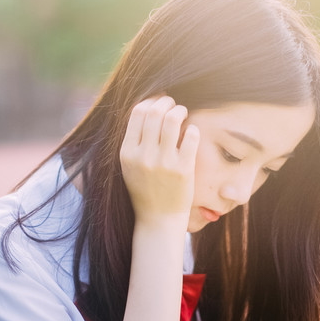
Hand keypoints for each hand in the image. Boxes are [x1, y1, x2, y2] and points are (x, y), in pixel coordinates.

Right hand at [120, 96, 199, 227]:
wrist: (158, 218)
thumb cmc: (145, 189)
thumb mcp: (130, 165)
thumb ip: (134, 140)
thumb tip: (147, 108)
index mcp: (127, 153)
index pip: (137, 113)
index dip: (150, 101)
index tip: (158, 102)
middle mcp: (144, 156)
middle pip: (155, 112)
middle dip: (166, 102)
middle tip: (173, 105)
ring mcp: (164, 162)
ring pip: (172, 120)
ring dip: (180, 110)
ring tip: (183, 113)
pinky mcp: (183, 169)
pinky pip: (190, 136)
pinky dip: (192, 129)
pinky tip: (191, 132)